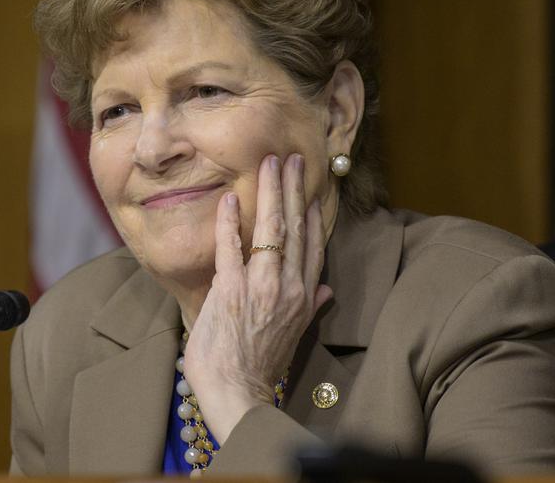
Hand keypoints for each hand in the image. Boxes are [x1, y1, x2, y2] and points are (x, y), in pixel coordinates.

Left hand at [181, 153, 333, 443]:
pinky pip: (230, 248)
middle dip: (293, 189)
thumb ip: (311, 307)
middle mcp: (288, 287)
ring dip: (269, 193)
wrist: (240, 395)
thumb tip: (327, 291)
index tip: (309, 184)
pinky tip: (226, 198)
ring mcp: (261, 287)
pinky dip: (227, 222)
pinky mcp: (231, 291)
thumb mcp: (294, 336)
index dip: (311, 211)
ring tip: (270, 164)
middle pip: (294, 228)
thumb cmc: (260, 367)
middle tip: (290, 158)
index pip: (312, 244)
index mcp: (304, 297)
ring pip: (270, 230)